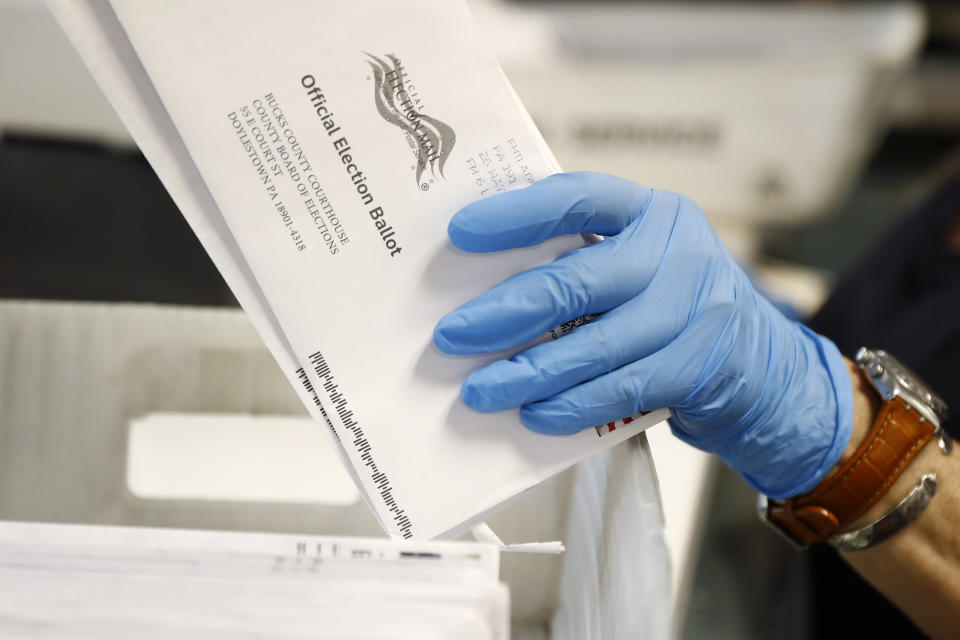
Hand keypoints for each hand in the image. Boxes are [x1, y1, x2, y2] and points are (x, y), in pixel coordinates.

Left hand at [433, 172, 852, 497]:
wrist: (760, 363)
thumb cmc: (670, 304)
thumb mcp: (639, 262)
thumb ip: (582, 260)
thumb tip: (481, 288)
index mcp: (650, 211)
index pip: (579, 196)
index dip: (518, 213)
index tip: (460, 231)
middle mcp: (677, 252)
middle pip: (577, 280)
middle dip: (505, 312)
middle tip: (451, 336)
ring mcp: (693, 310)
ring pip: (595, 345)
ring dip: (529, 372)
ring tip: (479, 391)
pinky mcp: (698, 367)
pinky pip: (621, 389)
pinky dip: (572, 405)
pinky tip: (533, 416)